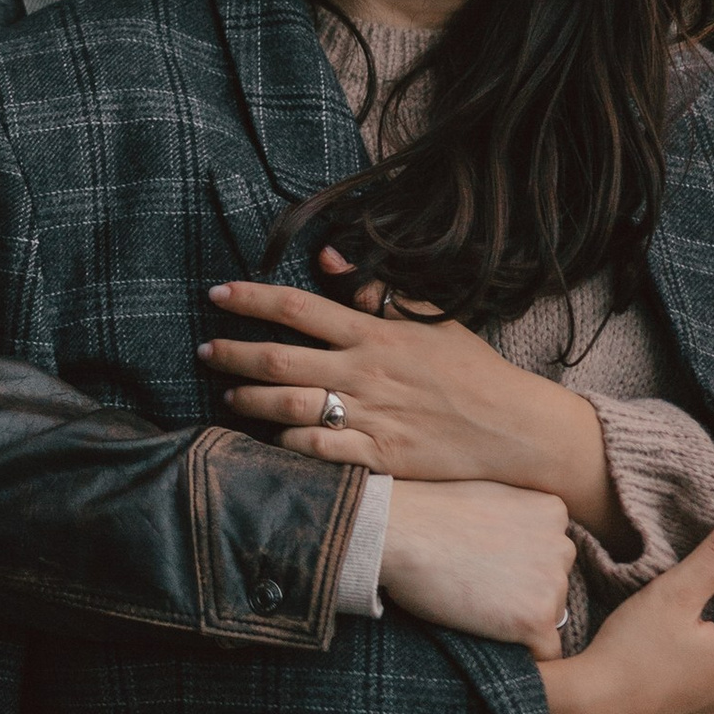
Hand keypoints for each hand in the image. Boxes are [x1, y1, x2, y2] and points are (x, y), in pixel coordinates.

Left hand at [207, 253, 619, 536]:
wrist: (510, 426)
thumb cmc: (469, 367)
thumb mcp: (427, 317)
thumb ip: (375, 289)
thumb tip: (327, 257)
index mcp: (374, 334)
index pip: (298, 307)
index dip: (250, 299)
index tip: (216, 293)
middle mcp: (364, 372)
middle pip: (279, 359)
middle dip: (232, 354)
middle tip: (203, 351)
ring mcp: (370, 415)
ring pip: (288, 407)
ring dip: (249, 401)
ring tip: (228, 396)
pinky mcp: (378, 455)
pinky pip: (317, 451)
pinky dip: (286, 445)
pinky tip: (269, 439)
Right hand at [378, 481, 574, 657]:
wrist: (397, 532)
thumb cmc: (426, 513)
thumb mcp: (489, 497)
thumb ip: (517, 520)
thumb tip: (520, 550)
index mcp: (553, 511)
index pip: (552, 552)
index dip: (519, 564)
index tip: (486, 564)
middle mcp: (562, 545)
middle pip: (555, 585)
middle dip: (524, 591)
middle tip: (478, 585)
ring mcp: (553, 584)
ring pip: (549, 616)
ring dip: (518, 618)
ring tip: (474, 603)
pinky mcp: (537, 619)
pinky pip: (546, 652)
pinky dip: (521, 651)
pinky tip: (486, 632)